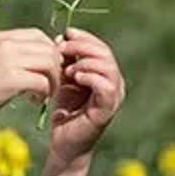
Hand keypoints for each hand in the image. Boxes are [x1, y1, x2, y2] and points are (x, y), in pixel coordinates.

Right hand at [0, 29, 62, 128]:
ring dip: (53, 80)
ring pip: (50, 63)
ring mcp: (8, 60)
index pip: (39, 35)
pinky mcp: (12, 79)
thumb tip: (41, 59)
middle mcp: (5, 43)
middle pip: (49, 48)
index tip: (45, 70)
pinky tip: (33, 101)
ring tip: (42, 93)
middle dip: (56, 67)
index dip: (49, 51)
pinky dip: (45, 93)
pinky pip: (43, 82)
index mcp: (0, 37)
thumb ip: (12, 55)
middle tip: (48, 84)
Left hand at [48, 27, 124, 166]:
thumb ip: (64, 60)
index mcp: (104, 74)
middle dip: (82, 46)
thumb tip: (60, 38)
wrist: (63, 142)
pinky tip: (74, 77)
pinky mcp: (107, 109)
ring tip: (67, 67)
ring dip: (85, 61)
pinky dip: (91, 77)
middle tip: (62, 47)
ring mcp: (113, 97)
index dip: (84, 37)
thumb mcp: (61, 79)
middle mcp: (114, 83)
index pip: (100, 47)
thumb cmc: (63, 110)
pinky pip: (106, 87)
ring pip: (108, 68)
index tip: (65, 33)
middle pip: (105, 54)